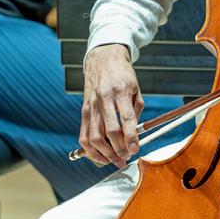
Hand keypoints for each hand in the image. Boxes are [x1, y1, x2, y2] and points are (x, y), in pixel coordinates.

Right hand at [80, 43, 143, 167]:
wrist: (102, 59)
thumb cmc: (122, 74)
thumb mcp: (136, 88)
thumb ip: (136, 111)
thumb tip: (135, 134)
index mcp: (120, 91)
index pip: (126, 119)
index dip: (131, 137)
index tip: (136, 150)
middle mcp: (104, 99)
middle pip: (110, 131)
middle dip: (119, 149)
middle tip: (126, 157)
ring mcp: (91, 105)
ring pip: (94, 137)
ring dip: (105, 154)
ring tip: (115, 160)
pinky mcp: (84, 110)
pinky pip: (83, 134)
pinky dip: (90, 150)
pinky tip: (100, 155)